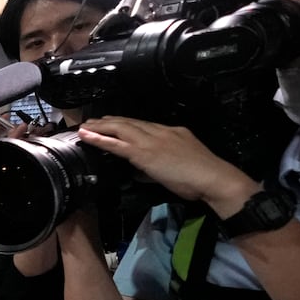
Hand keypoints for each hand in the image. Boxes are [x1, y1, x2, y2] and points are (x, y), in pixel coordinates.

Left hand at [76, 116, 254, 213]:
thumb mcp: (178, 166)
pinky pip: (117, 144)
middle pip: (129, 123)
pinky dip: (100, 139)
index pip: (143, 125)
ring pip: (120, 129)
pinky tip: (88, 136)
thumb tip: (140, 171)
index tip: (112, 123)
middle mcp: (160, 132)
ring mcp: (151, 141)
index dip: (125, 124)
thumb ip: (157, 167)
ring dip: (100, 127)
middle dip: (109, 121)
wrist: (214, 178)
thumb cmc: (201, 178)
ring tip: (85, 126)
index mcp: (172, 133)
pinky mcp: (144, 153)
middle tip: (93, 121)